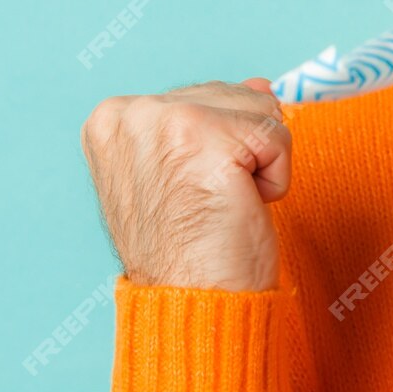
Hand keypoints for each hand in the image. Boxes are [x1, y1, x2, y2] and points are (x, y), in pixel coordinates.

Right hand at [80, 77, 291, 291]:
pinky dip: (275, 179)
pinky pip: (279, 137)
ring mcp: (165, 121)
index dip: (220, 146)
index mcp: (113, 117)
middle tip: (208, 201)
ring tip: (220, 203)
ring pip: (262, 110)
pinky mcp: (205, 139)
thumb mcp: (188, 169)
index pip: (207, 94)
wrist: (192, 306)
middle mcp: (131, 112)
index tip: (189, 191)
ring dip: (259, 164)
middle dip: (242, 151)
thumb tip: (262, 85)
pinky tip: (238, 207)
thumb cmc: (191, 250)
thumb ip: (214, 118)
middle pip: (237, 95)